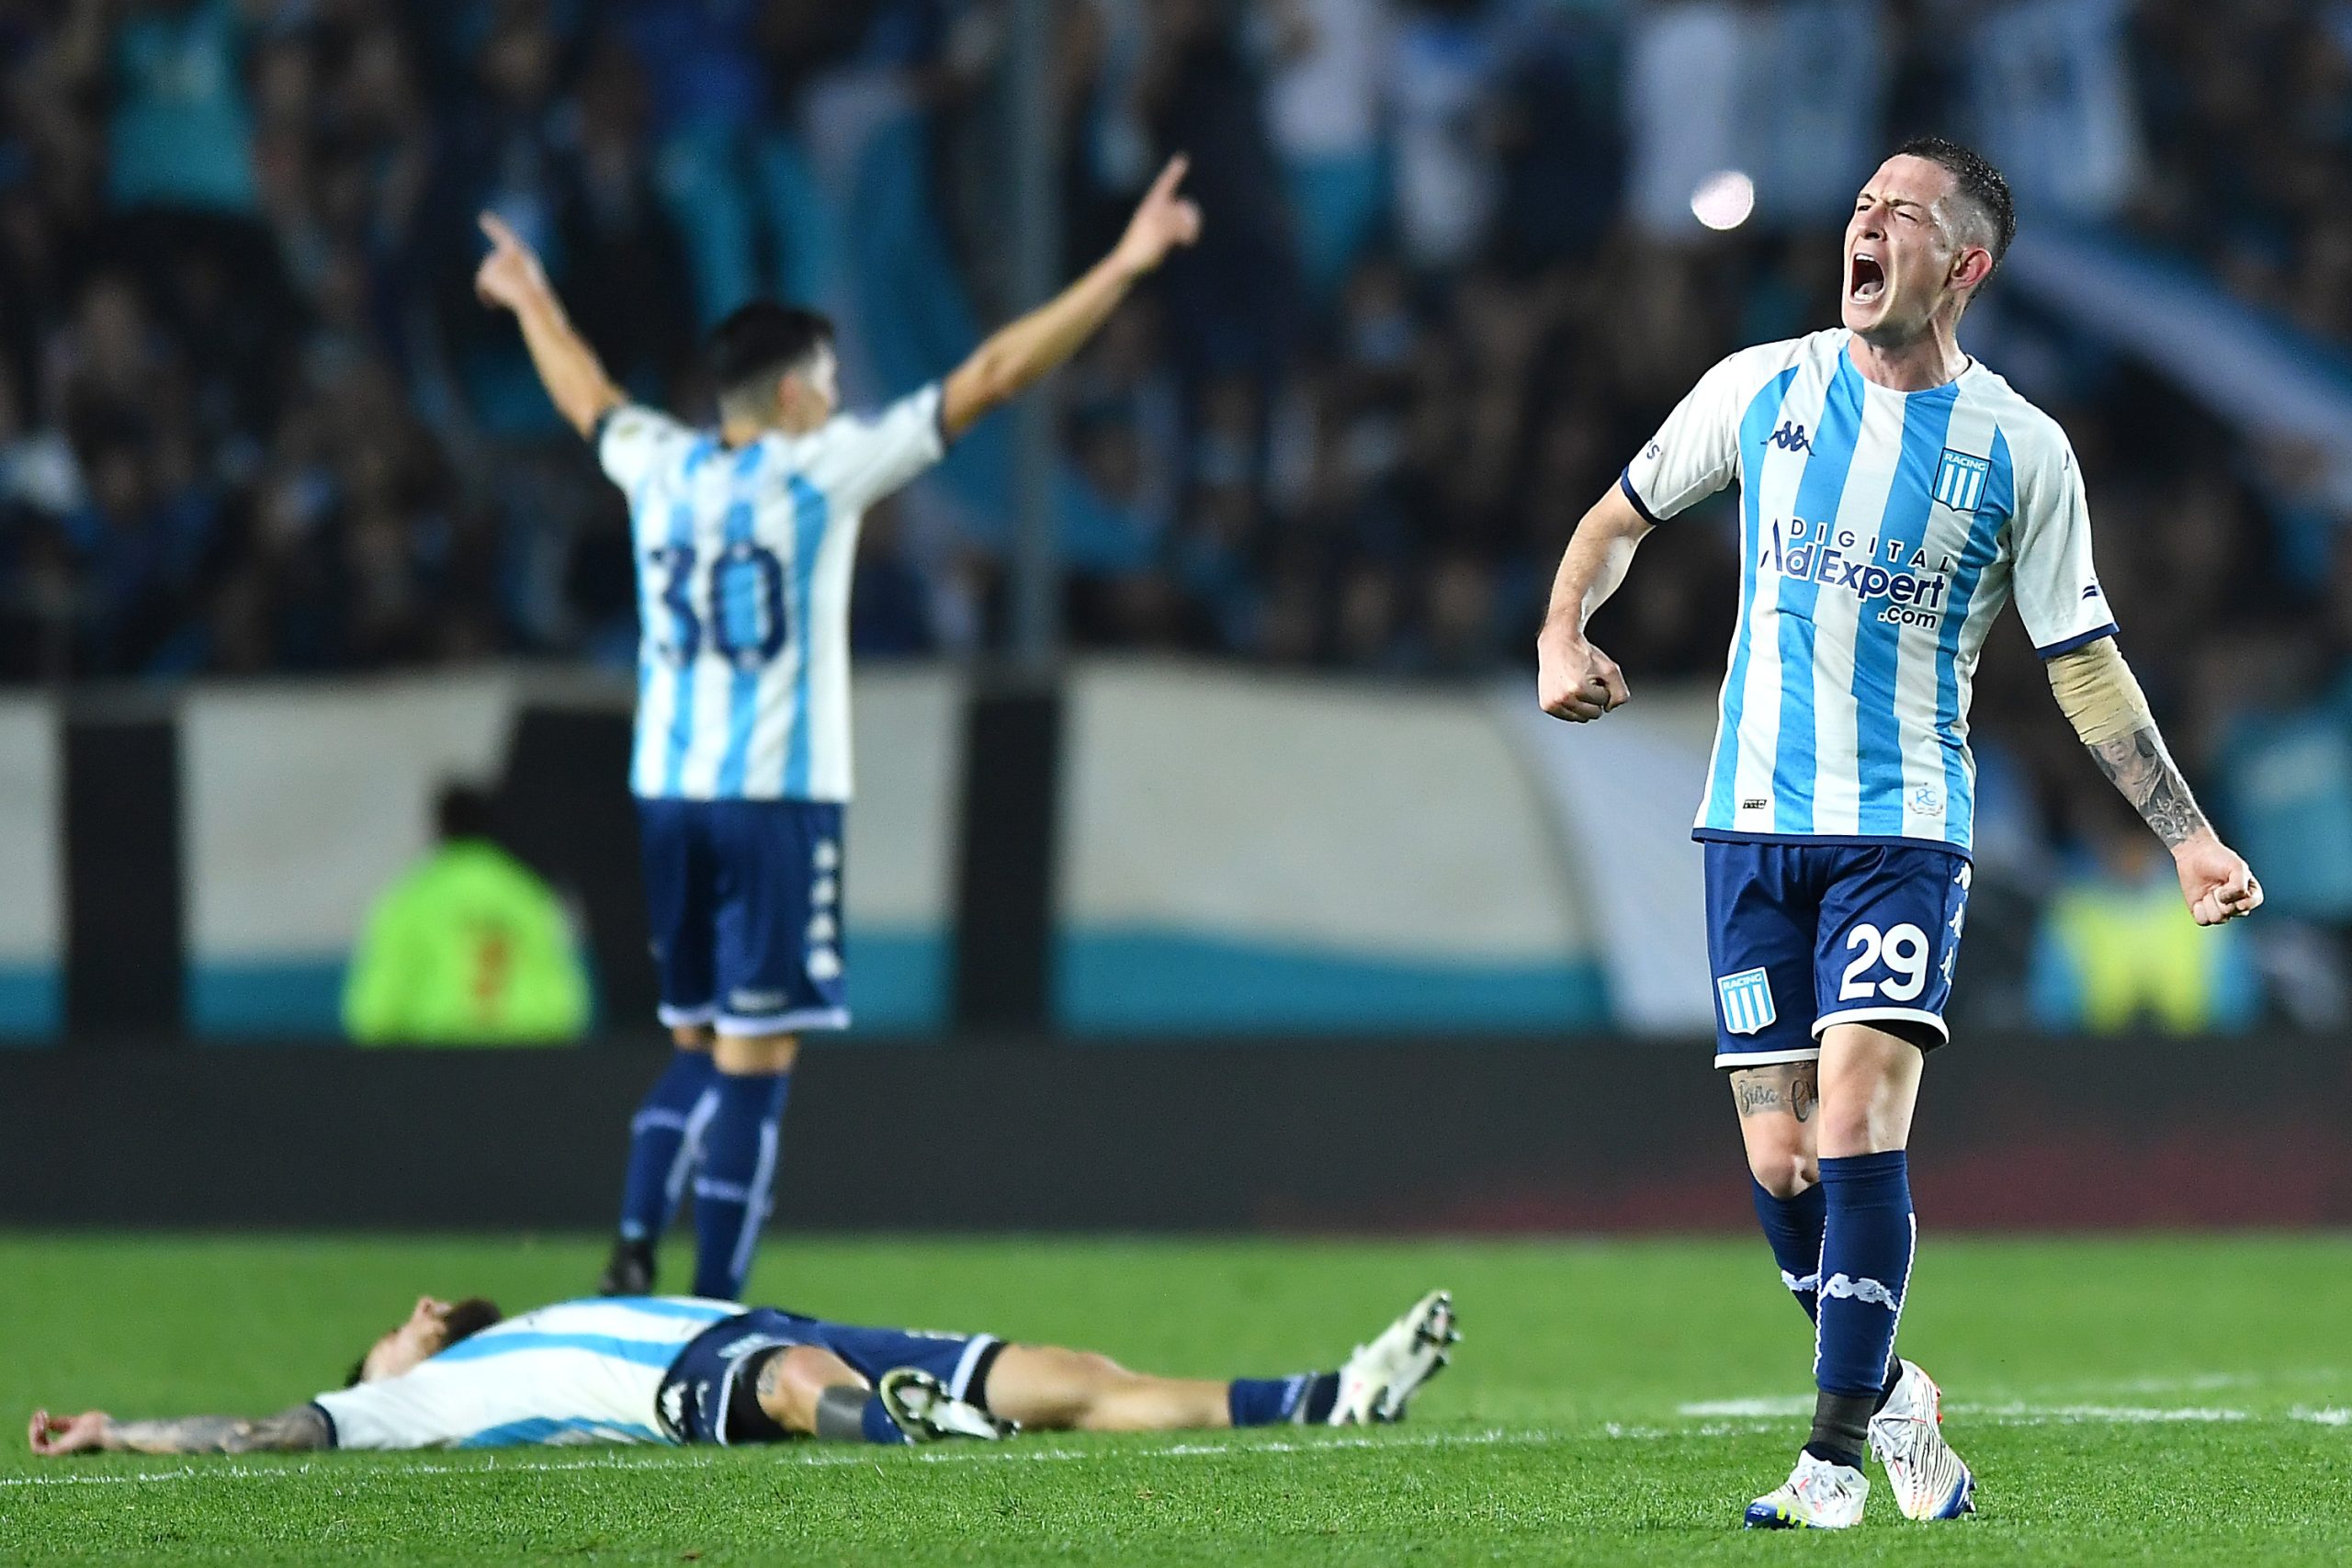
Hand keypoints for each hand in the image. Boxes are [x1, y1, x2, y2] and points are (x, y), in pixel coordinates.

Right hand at [30, 1409, 110, 1455]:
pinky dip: (36, 1437)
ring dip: (33, 1432)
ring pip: (37, 1446)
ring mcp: (61, 1450)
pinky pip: (38, 1448)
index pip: (48, 1436)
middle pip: (40, 1442)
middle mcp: (63, 1448)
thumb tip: (49, 1421)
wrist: (108, 1431)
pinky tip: (41, 1424)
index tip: (42, 1411)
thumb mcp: (78, 1421)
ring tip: (39, 1418)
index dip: (42, 1423)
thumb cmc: (100, 1425)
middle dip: (35, 1427)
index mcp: (69, 1441)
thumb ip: (65, 1422)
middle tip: (40, 1413)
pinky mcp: (59, 1451)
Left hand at [473, 212, 550, 314]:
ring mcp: (497, 260)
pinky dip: (485, 295)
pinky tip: (493, 305)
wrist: (533, 300)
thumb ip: (515, 278)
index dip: (493, 226)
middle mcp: (508, 253)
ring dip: (490, 289)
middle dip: (492, 279)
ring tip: (501, 302)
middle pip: (491, 264)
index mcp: (522, 254)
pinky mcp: (488, 271)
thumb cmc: (536, 298)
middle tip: (500, 296)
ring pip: (485, 275)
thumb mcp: (530, 286)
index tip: (482, 217)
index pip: (504, 236)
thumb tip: (499, 283)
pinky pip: (481, 284)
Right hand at [1111, 156, 1202, 277]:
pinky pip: (1183, 231)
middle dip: (1190, 220)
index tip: (1182, 159)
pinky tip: (1185, 244)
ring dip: (1189, 231)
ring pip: (1183, 220)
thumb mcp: (1151, 232)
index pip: (1164, 185)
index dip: (1174, 172)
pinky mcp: (1161, 231)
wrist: (1127, 262)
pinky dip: (1188, 238)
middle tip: (1190, 233)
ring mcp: (1156, 219)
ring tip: (1185, 241)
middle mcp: (1152, 209)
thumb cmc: (1139, 250)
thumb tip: (1189, 220)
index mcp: (1149, 206)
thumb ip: (1167, 223)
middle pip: (1182, 208)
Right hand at [1536, 623, 1628, 721]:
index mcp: (1578, 689)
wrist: (1558, 643)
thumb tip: (1610, 708)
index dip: (1602, 687)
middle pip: (1593, 714)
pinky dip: (1572, 707)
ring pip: (1580, 718)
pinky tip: (1568, 691)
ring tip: (1576, 686)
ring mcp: (1552, 703)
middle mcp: (1563, 698)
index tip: (1592, 675)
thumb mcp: (1610, 669)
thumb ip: (1620, 692)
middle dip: (1593, 698)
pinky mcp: (1546, 706)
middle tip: (1584, 681)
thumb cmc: (1583, 654)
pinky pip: (1568, 717)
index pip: (1604, 702)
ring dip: (1583, 704)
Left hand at [2174, 830, 2261, 925]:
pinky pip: (2203, 921)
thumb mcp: (2237, 867)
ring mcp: (2220, 910)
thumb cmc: (2219, 859)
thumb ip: (2239, 887)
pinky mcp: (2204, 913)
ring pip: (2218, 919)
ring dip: (2210, 903)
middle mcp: (2238, 905)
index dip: (2238, 898)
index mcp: (2251, 894)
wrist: (2194, 855)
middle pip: (2232, 913)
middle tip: (2217, 885)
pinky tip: (2199, 899)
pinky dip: (2199, 910)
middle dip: (2222, 898)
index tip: (2230, 885)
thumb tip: (2226, 903)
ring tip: (2209, 890)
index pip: (2249, 905)